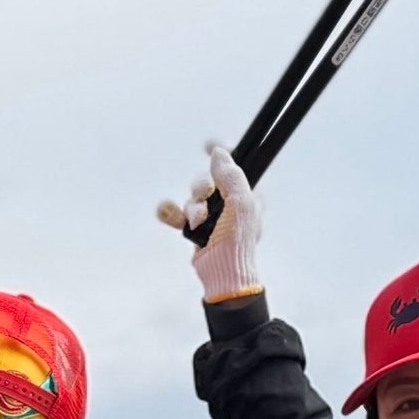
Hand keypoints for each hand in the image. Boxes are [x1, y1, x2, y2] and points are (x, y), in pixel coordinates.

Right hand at [154, 141, 260, 304]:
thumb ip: (231, 175)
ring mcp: (212, 215)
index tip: (208, 146)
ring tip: (196, 223)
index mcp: (247, 193)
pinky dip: (172, 213)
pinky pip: (176, 212)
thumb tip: (219, 153)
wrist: (222, 272)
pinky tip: (173, 218)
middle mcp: (229, 202)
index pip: (234, 166)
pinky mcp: (195, 228)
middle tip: (204, 201)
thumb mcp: (241, 203)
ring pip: (192, 197)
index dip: (221, 154)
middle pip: (206, 180)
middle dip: (201, 190)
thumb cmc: (237, 242)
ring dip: (190, 208)